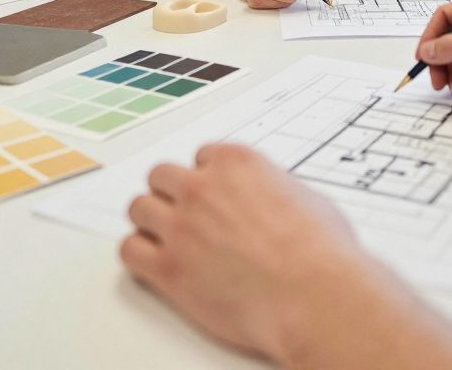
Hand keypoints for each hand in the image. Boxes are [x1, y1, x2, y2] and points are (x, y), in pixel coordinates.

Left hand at [121, 144, 373, 362]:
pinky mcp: (168, 269)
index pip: (202, 157)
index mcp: (236, 163)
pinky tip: (154, 262)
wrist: (314, 295)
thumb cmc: (322, 252)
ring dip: (151, 221)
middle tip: (182, 213)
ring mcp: (181, 227)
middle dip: (171, 193)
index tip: (210, 192)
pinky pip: (129, 251)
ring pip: (138, 208)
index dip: (206, 178)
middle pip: (161, 176)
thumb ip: (274, 190)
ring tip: (165, 237)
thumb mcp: (306, 197)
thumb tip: (273, 199)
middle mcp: (202, 188)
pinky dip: (138, 255)